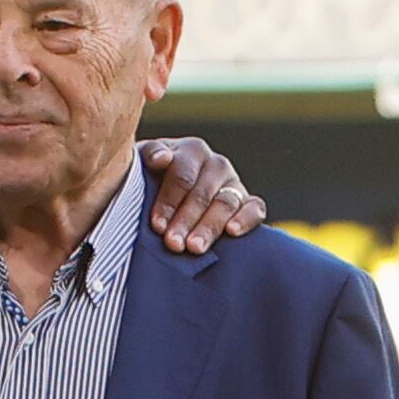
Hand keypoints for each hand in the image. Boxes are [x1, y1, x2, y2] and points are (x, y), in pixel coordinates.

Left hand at [137, 135, 267, 252]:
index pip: (182, 176)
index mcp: (192, 150)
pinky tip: (232, 232)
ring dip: (209, 227)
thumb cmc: (151, 179)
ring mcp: (234, 184)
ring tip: (195, 248)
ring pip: (225, 203)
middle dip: (186, 220)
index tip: (157, 226)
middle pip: (203, 193)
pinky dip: (246, 219)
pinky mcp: (249, 203)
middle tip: (173, 244)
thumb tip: (163, 159)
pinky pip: (255, 208)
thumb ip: (150, 155)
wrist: (165, 194)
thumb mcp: (143, 163)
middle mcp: (216, 164)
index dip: (169, 201)